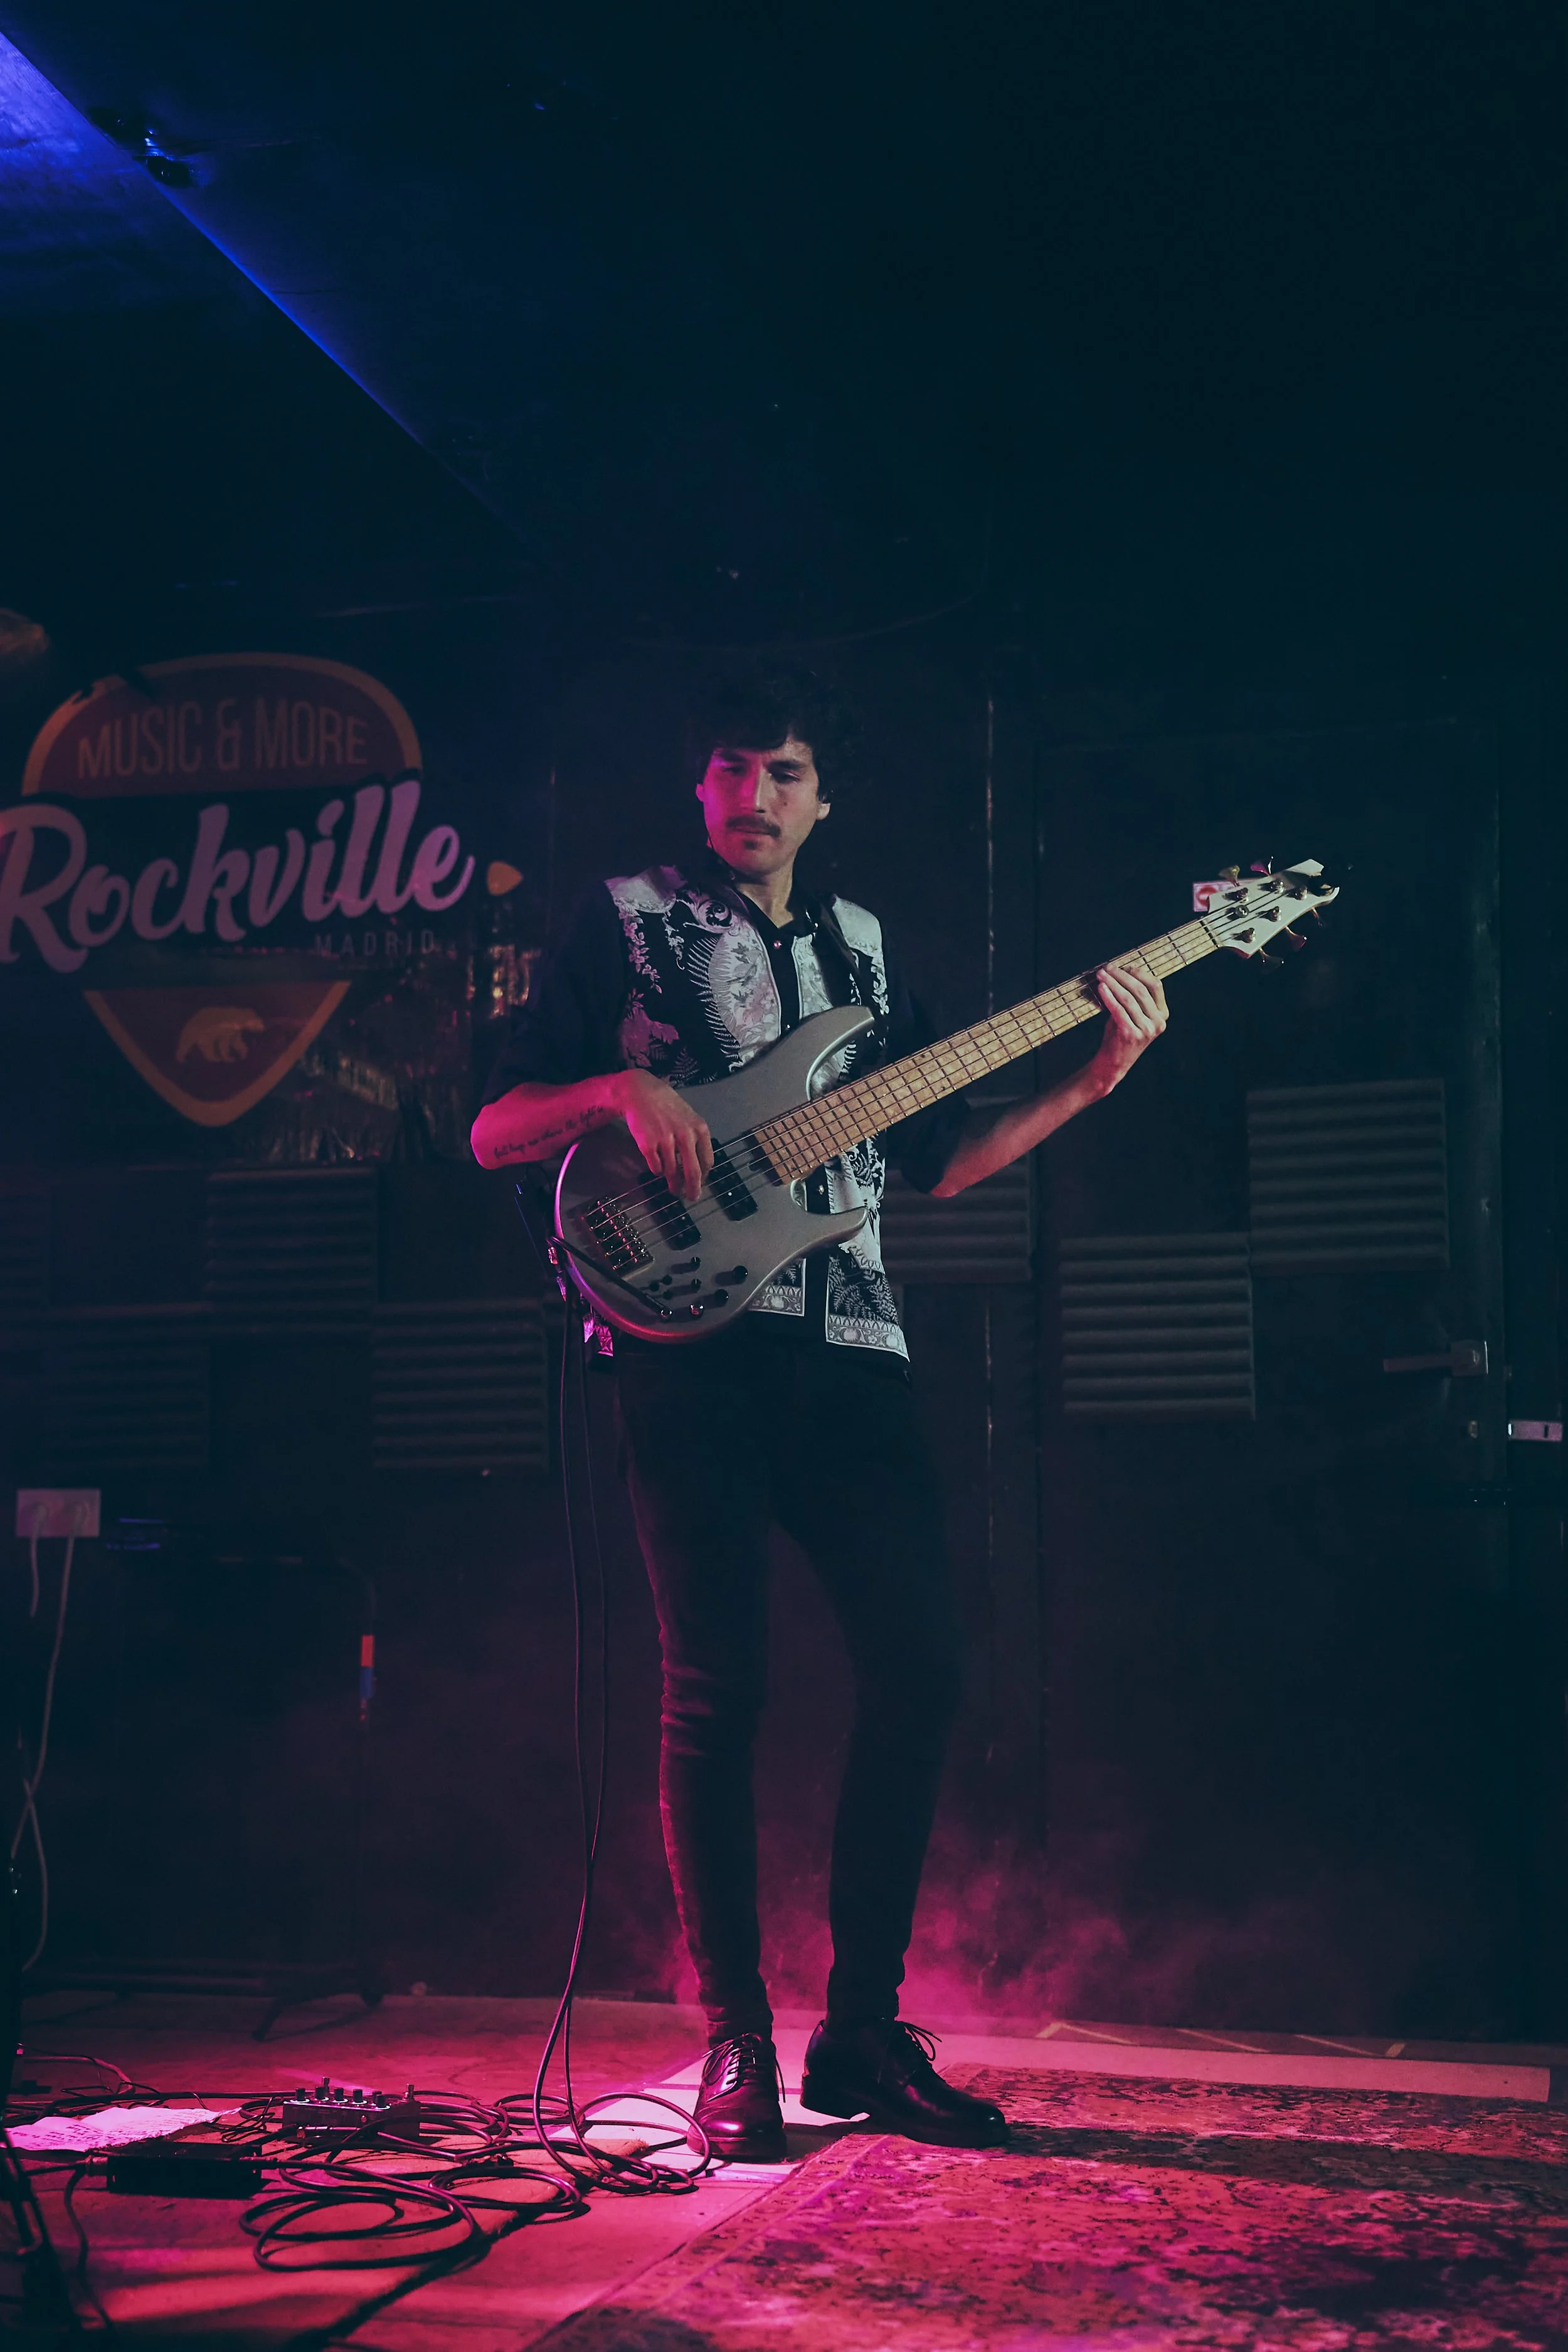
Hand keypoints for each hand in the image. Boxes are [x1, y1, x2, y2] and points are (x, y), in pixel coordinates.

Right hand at [616, 1069, 713, 1201]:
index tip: (702, 1182)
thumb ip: (695, 1138)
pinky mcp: (648, 1145)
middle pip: (693, 1172)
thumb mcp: (688, 1117)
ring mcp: (666, 1140)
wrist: (640, 1092)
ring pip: (672, 1173)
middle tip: (692, 1197)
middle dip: (693, 1189)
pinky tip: (658, 1168)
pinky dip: (658, 1171)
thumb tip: (699, 1166)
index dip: (705, 1176)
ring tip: (673, 1188)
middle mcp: (685, 1135)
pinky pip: (656, 1168)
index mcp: (699, 1129)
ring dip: (673, 1184)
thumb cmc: (666, 1105)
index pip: (707, 1160)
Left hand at [1087, 960, 1168, 1094]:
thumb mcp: (1132, 1014)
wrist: (1113, 1063)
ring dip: (1112, 983)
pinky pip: (1118, 1009)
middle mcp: (1158, 1022)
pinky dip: (1108, 996)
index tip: (1123, 966)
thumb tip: (1121, 971)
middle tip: (1107, 968)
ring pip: (1128, 998)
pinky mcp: (1131, 1034)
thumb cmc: (1120, 1035)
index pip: (1155, 985)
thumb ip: (1133, 997)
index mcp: (1162, 1014)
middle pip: (1141, 989)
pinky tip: (1101, 988)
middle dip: (1122, 975)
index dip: (1139, 973)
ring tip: (1100, 975)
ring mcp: (1146, 1029)